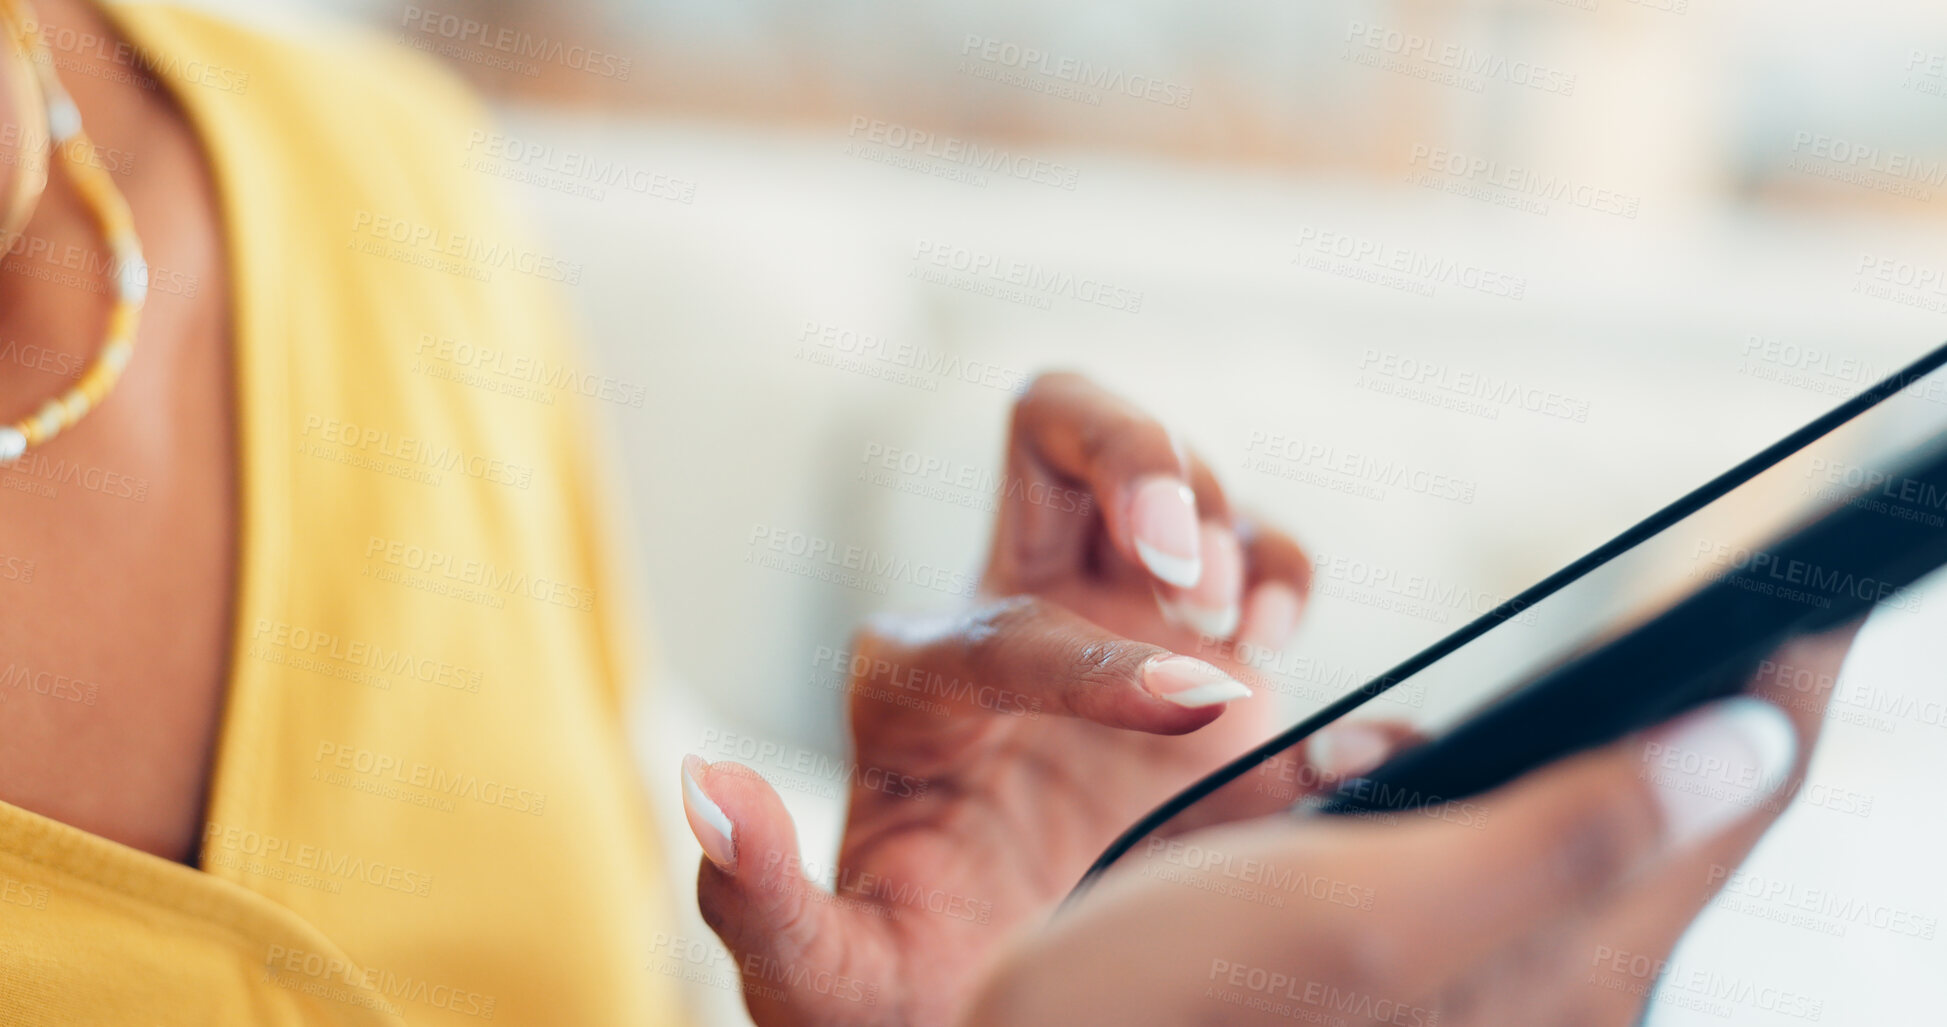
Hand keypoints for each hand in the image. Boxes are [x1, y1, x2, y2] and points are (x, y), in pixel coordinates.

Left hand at [681, 373, 1405, 1024]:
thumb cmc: (914, 996)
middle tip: (1182, 559)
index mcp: (918, 689)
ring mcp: (1112, 628)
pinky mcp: (1201, 658)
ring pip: (1162, 473)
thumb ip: (758, 899)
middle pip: (1054, 427)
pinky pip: (1252, 552)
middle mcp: (1013, 627)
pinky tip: (1276, 637)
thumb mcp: (823, 976)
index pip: (999, 629)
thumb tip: (707, 791)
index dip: (1091, 661)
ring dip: (1215, 516)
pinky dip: (1284, 567)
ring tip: (1233, 623)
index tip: (1188, 712)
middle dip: (1129, 453)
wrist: (1029, 1011)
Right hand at [960, 627, 1858, 1025]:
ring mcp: (1485, 990)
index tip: (1802, 584)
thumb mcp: (1379, 902)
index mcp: (1571, 969)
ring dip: (1498, 757)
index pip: (1733, 798)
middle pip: (1666, 816)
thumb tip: (1745, 741)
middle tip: (1568, 644)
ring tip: (1364, 751)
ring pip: (1563, 833)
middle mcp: (1552, 990)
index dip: (1779, 677)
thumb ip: (1574, 831)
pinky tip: (1335, 791)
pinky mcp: (1416, 980)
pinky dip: (1423, 801)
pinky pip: (1474, 864)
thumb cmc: (1184, 1006)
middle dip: (1617, 711)